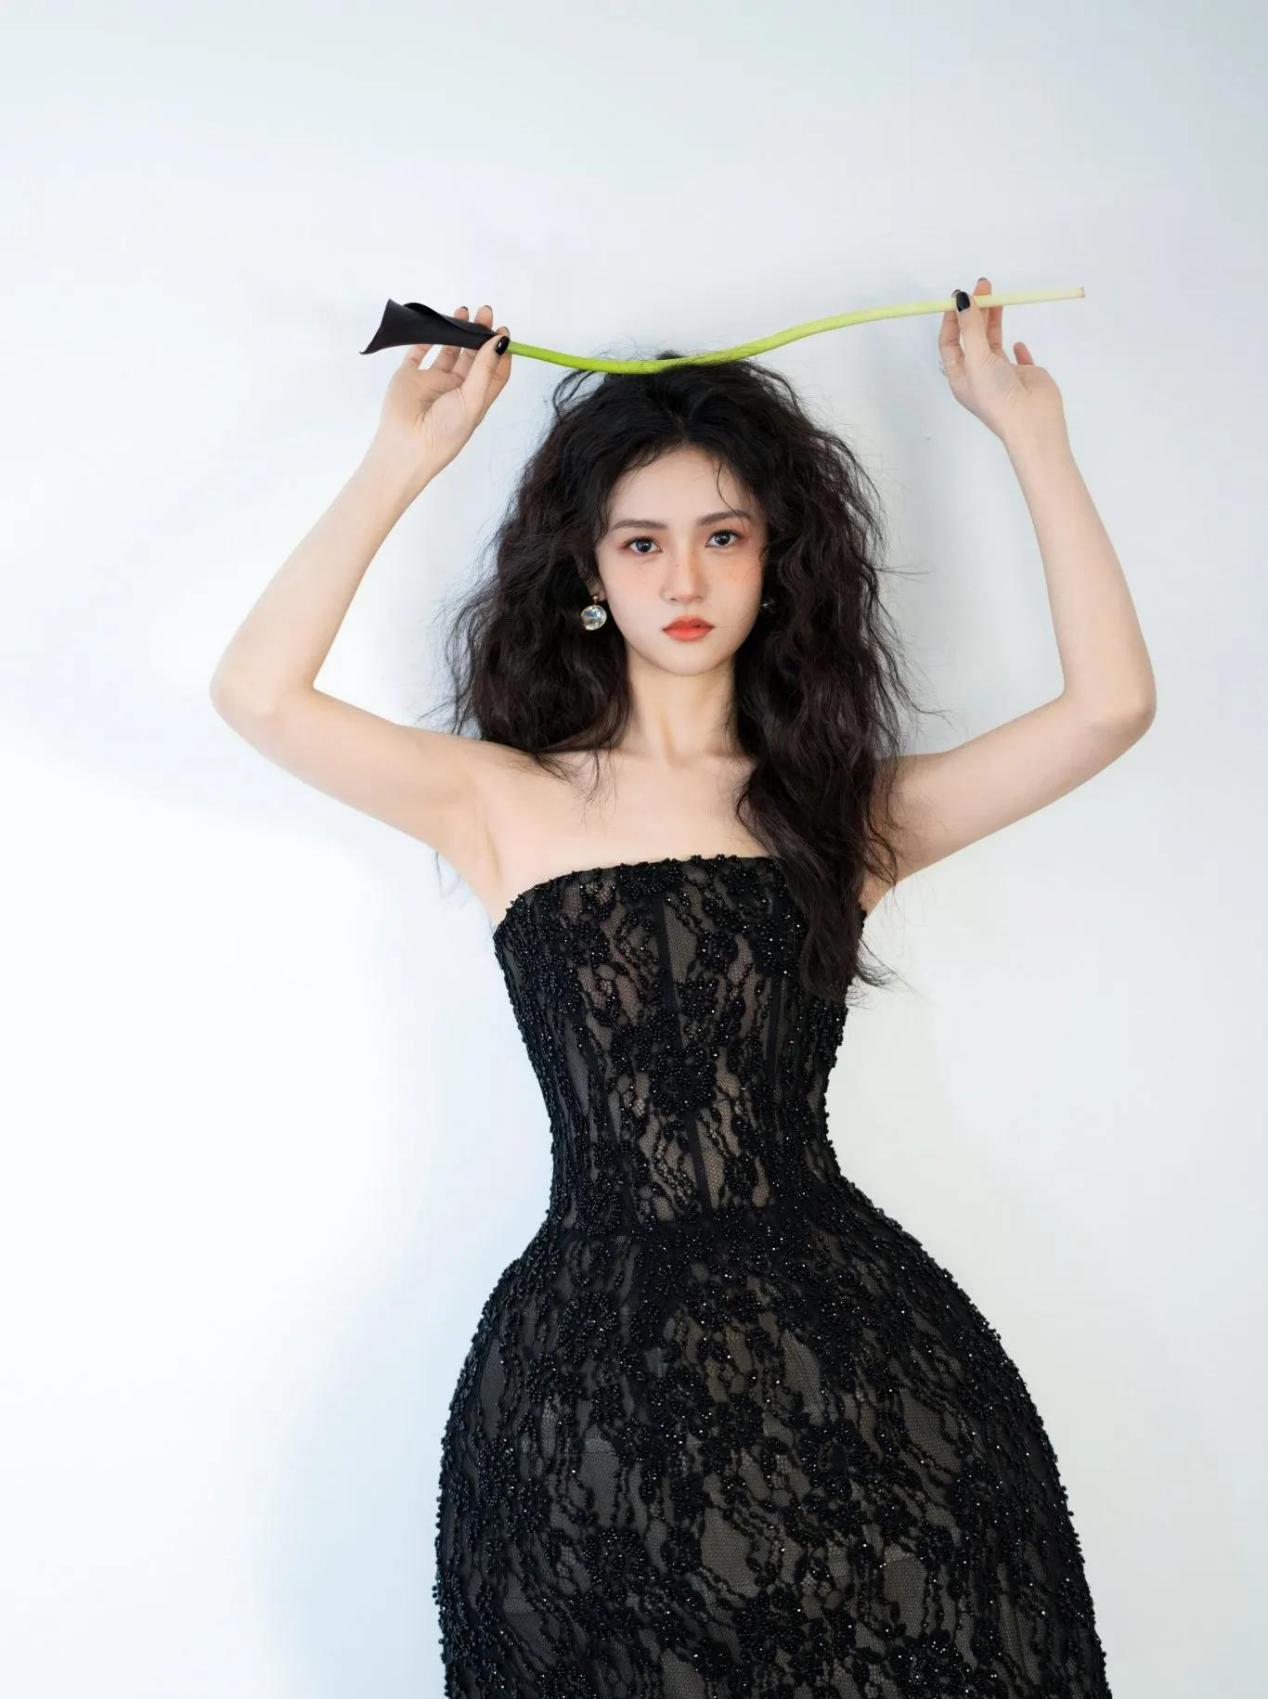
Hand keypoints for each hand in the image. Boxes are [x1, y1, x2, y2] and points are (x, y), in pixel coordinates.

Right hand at [369, 303, 511, 481]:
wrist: (407, 447)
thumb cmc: (445, 433)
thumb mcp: (472, 400)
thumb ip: (485, 369)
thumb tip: (501, 340)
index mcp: (475, 399)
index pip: (494, 371)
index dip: (500, 351)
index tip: (502, 331)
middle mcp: (456, 390)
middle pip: (473, 356)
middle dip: (480, 333)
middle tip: (484, 312)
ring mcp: (432, 382)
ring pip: (448, 350)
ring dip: (456, 331)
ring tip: (463, 311)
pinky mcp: (410, 376)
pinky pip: (418, 352)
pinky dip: (425, 337)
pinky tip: (435, 324)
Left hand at [938, 275, 1066, 444]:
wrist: (1031, 421)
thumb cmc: (997, 395)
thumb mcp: (977, 358)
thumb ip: (971, 327)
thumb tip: (962, 298)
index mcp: (960, 376)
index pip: (950, 342)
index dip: (952, 318)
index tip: (958, 296)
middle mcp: (979, 375)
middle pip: (973, 337)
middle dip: (976, 311)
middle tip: (983, 286)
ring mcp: (1002, 375)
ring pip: (994, 342)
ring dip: (993, 320)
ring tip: (997, 296)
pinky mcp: (1023, 375)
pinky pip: (1017, 358)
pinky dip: (1016, 348)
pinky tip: (1017, 341)